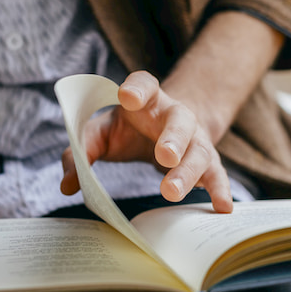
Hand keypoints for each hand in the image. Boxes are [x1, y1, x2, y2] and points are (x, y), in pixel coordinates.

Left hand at [60, 70, 232, 212]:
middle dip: (173, 138)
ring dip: (188, 171)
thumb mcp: (101, 133)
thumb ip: (81, 152)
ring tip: (171, 192)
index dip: (137, 89)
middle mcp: (175, 116)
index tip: (128, 96)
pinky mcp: (207, 162)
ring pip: (198, 151)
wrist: (166, 132)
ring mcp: (195, 139)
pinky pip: (216, 175)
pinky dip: (220, 190)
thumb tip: (68, 184)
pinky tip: (222, 207)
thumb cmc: (128, 130)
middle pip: (179, 121)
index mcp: (147, 100)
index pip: (144, 85)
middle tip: (164, 156)